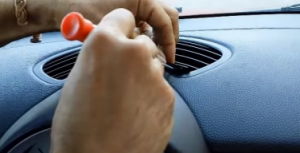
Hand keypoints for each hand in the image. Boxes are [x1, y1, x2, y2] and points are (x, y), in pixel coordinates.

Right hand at [51, 8, 174, 152]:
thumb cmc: (79, 129)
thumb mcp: (77, 80)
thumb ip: (99, 58)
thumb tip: (109, 52)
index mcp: (105, 44)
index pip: (122, 18)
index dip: (119, 29)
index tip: (119, 37)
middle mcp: (134, 55)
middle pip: (141, 44)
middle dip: (133, 56)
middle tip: (120, 77)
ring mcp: (155, 77)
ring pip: (152, 67)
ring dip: (143, 77)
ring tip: (125, 101)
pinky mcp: (169, 99)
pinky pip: (160, 89)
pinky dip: (151, 97)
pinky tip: (135, 113)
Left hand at [53, 0, 177, 62]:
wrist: (62, 5)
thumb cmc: (81, 10)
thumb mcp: (108, 27)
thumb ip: (132, 38)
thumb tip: (149, 52)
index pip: (165, 19)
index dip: (169, 41)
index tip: (167, 58)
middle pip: (167, 15)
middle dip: (169, 36)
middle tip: (165, 55)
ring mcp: (136, 0)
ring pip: (158, 18)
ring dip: (159, 35)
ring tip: (154, 51)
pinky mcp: (130, 6)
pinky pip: (147, 19)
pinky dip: (148, 32)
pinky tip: (140, 44)